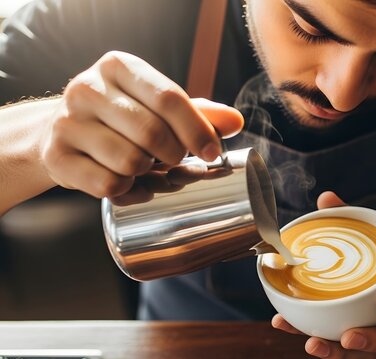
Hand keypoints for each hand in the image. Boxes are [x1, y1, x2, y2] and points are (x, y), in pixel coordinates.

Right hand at [40, 51, 243, 201]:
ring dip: (148, 173)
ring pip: (130, 162)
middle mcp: (87, 89)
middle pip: (152, 133)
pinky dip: (128, 190)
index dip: (197, 130)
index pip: (169, 98)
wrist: (60, 132)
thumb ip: (198, 112)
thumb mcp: (157, 105)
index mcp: (118, 67)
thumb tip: (236, 122)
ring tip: (145, 165)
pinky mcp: (57, 157)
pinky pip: (109, 185)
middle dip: (174, 155)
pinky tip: (127, 180)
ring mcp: (67, 123)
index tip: (212, 152)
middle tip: (175, 160)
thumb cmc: (121, 117)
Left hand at [271, 191, 375, 358]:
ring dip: (342, 354)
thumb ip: (355, 220)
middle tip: (348, 339)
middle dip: (375, 341)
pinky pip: (346, 348)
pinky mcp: (366, 339)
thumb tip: (326, 199)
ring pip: (375, 353)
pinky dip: (318, 340)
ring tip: (313, 345)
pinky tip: (285, 326)